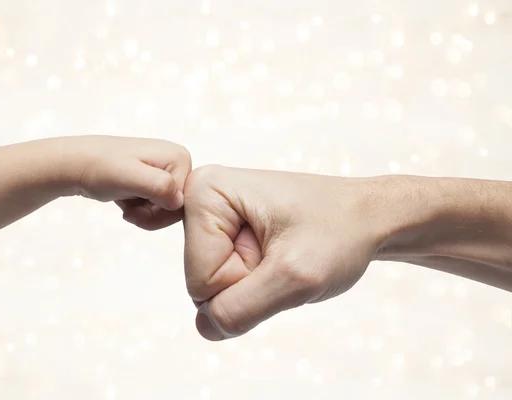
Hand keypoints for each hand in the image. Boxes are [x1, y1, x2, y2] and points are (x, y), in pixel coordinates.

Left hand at [60, 136, 191, 230]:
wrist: (76, 164)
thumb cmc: (98, 168)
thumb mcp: (129, 177)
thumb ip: (158, 187)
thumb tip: (179, 201)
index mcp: (179, 157)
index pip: (184, 202)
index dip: (160, 214)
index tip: (133, 210)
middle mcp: (178, 161)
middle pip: (178, 207)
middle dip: (153, 216)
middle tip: (128, 211)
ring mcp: (167, 170)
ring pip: (168, 210)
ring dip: (146, 214)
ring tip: (126, 204)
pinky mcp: (156, 178)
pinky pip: (158, 205)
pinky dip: (142, 210)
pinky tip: (127, 201)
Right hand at [183, 165, 384, 340]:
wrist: (366, 218)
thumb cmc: (339, 232)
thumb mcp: (295, 276)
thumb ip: (242, 309)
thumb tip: (205, 328)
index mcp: (205, 192)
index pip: (199, 280)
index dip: (245, 281)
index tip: (280, 251)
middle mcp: (200, 199)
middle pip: (200, 284)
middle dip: (248, 283)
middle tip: (283, 255)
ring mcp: (211, 217)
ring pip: (213, 288)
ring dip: (254, 285)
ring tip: (282, 254)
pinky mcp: (223, 233)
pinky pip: (225, 283)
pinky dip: (256, 282)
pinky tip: (276, 256)